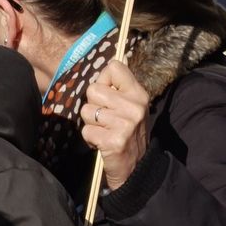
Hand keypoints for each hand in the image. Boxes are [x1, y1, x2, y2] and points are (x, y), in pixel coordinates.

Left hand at [82, 58, 151, 190]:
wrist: (137, 169)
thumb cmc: (129, 134)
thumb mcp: (132, 106)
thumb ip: (121, 86)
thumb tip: (116, 56)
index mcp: (139, 94)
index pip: (114, 68)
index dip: (103, 80)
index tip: (107, 94)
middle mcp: (134, 106)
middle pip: (93, 89)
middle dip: (93, 105)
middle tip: (105, 119)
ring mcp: (125, 124)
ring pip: (87, 111)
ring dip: (91, 123)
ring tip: (105, 131)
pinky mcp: (113, 141)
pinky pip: (87, 130)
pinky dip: (90, 138)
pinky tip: (102, 143)